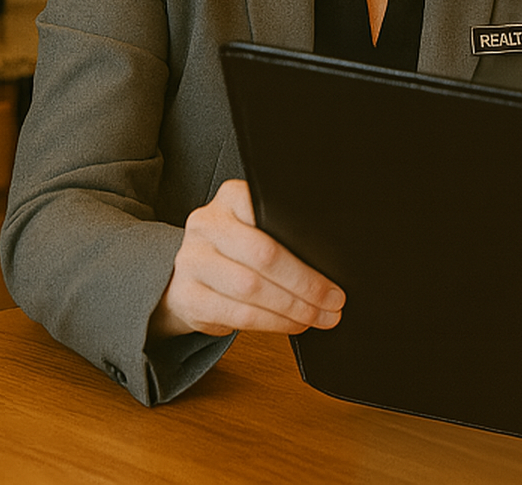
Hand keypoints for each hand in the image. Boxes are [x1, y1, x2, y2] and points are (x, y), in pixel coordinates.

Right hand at [147, 179, 344, 338]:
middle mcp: (207, 225)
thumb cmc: (237, 253)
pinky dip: (273, 323)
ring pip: (251, 288)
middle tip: (334, 300)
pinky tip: (293, 324)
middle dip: (306, 283)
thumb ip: (284, 231)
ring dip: (293, 308)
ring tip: (318, 316)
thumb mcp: (257, 228)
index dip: (306, 242)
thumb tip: (333, 260)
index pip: (272, 214)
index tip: (334, 262)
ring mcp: (191, 261)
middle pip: (264, 255)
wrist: (189, 278)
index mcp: (231, 197)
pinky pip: (238, 315)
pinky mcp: (187, 297)